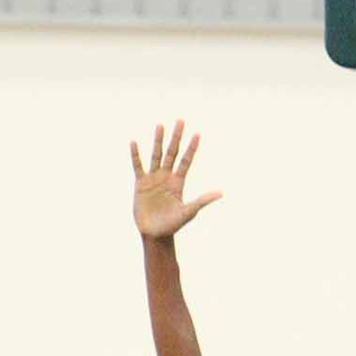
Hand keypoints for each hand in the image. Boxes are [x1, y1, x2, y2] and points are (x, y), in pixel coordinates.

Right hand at [131, 121, 222, 239]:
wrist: (155, 234)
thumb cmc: (172, 225)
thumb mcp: (189, 211)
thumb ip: (202, 200)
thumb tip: (220, 193)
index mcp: (178, 182)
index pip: (186, 161)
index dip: (191, 148)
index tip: (198, 134)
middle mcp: (166, 177)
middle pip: (172, 153)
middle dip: (176, 138)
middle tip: (180, 121)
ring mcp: (153, 179)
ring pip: (156, 155)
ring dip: (158, 141)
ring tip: (160, 126)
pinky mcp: (140, 183)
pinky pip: (138, 166)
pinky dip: (136, 155)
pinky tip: (134, 142)